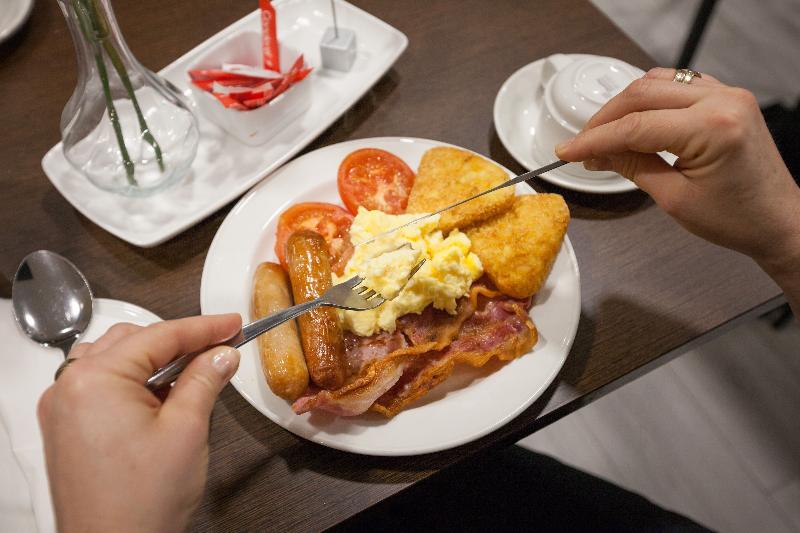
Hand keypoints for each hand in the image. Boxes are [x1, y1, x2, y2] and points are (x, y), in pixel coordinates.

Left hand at [37, 314, 241, 532]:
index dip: (203, 328)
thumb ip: (204, 381)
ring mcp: (62, 408)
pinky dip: (133, 380)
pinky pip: (101, 384)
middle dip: (179, 343)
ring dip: (155, 360)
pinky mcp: (66, 428)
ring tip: (193, 372)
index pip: (159, 336)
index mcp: (95, 379)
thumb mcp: (186, 430)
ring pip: (115, 359)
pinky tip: (162, 395)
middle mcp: (69, 386)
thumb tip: (222, 353)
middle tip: (220, 348)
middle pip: (134, 341)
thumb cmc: (142, 501)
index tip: (233, 324)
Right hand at [555, 67, 799, 310]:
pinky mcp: (727, 98)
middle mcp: (722, 100)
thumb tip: (595, 154)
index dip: (594, 138)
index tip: (565, 150)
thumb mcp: (674, 198)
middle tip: (580, 145)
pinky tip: (633, 120)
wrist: (779, 221)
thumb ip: (632, 167)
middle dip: (605, 119)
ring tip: (603, 135)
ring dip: (624, 106)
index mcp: (712, 127)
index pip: (636, 125)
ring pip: (658, 83)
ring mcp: (728, 94)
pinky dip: (649, 99)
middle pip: (643, 93)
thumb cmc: (734, 219)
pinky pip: (678, 85)